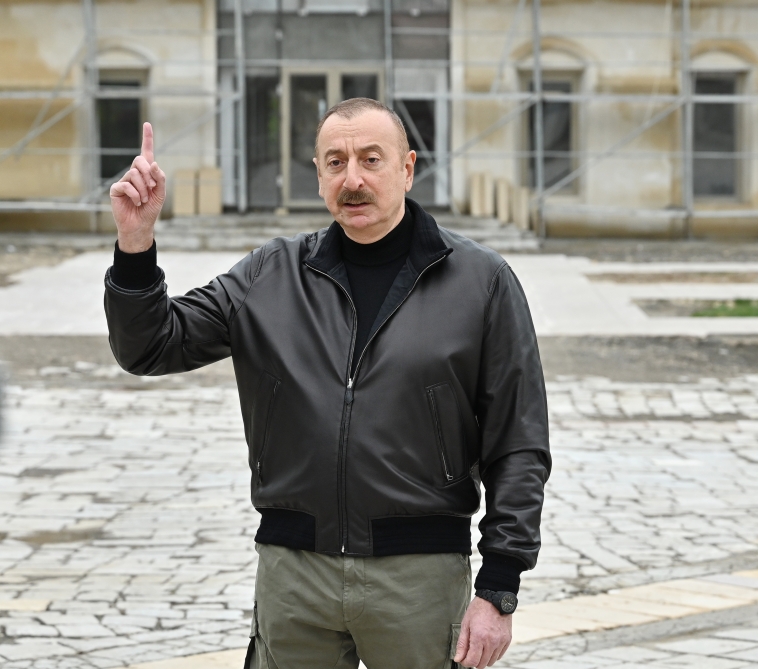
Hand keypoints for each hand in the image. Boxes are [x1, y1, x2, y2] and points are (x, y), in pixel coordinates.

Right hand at [110, 122, 165, 252]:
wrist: (140, 225)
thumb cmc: (150, 210)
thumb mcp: (160, 194)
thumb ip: (159, 179)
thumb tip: (153, 164)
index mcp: (146, 174)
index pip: (146, 153)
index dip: (147, 138)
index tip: (147, 124)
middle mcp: (134, 174)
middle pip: (139, 161)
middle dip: (148, 174)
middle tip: (152, 188)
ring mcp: (124, 181)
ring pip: (134, 174)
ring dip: (143, 189)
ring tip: (144, 200)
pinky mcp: (116, 190)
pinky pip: (126, 185)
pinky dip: (135, 194)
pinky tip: (137, 202)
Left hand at [454, 597, 511, 667]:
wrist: (495, 598)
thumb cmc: (479, 609)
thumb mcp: (466, 624)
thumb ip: (462, 643)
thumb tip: (458, 658)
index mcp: (479, 637)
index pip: (472, 661)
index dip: (465, 662)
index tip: (463, 659)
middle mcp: (492, 641)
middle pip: (482, 664)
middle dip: (474, 661)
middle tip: (470, 652)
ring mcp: (501, 641)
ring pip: (491, 661)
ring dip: (484, 658)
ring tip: (479, 647)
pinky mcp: (507, 640)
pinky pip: (499, 655)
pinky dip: (492, 654)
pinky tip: (488, 645)